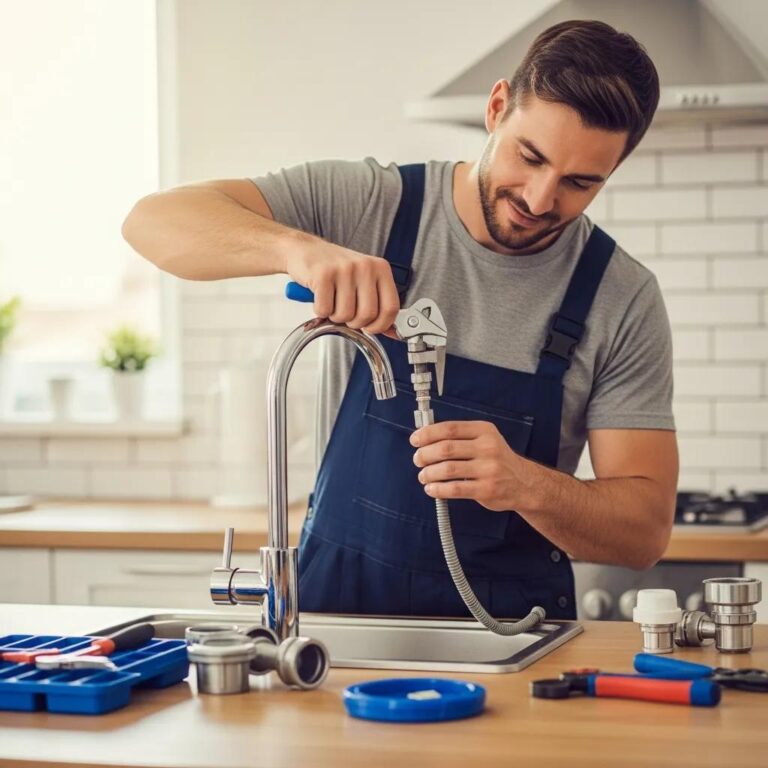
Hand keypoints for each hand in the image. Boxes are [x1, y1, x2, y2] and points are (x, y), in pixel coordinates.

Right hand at [285, 240, 399, 334]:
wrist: (304, 249)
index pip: (391, 308)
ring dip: (335, 316)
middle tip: (346, 313)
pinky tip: (320, 297)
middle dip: (354, 323)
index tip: (370, 328)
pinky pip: (325, 309)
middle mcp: (365, 266)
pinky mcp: (323, 274)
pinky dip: (320, 310)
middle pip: (367, 315)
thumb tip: (392, 333)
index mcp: (380, 268)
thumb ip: (379, 305)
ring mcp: (344, 269)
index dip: (380, 325)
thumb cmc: (335, 269)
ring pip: (345, 315)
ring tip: (332, 302)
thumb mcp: (363, 281)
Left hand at [410, 420, 534, 511]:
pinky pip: (455, 489)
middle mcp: (487, 448)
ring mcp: (488, 469)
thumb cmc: (497, 460)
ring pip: (448, 469)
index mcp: (484, 431)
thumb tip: (425, 437)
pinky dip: (438, 489)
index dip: (427, 434)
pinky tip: (431, 489)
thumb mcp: (485, 440)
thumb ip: (460, 437)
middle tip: (418, 460)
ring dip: (429, 473)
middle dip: (425, 454)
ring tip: (423, 476)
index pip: (450, 428)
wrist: (524, 483)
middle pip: (446, 448)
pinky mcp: (486, 489)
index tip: (415, 440)